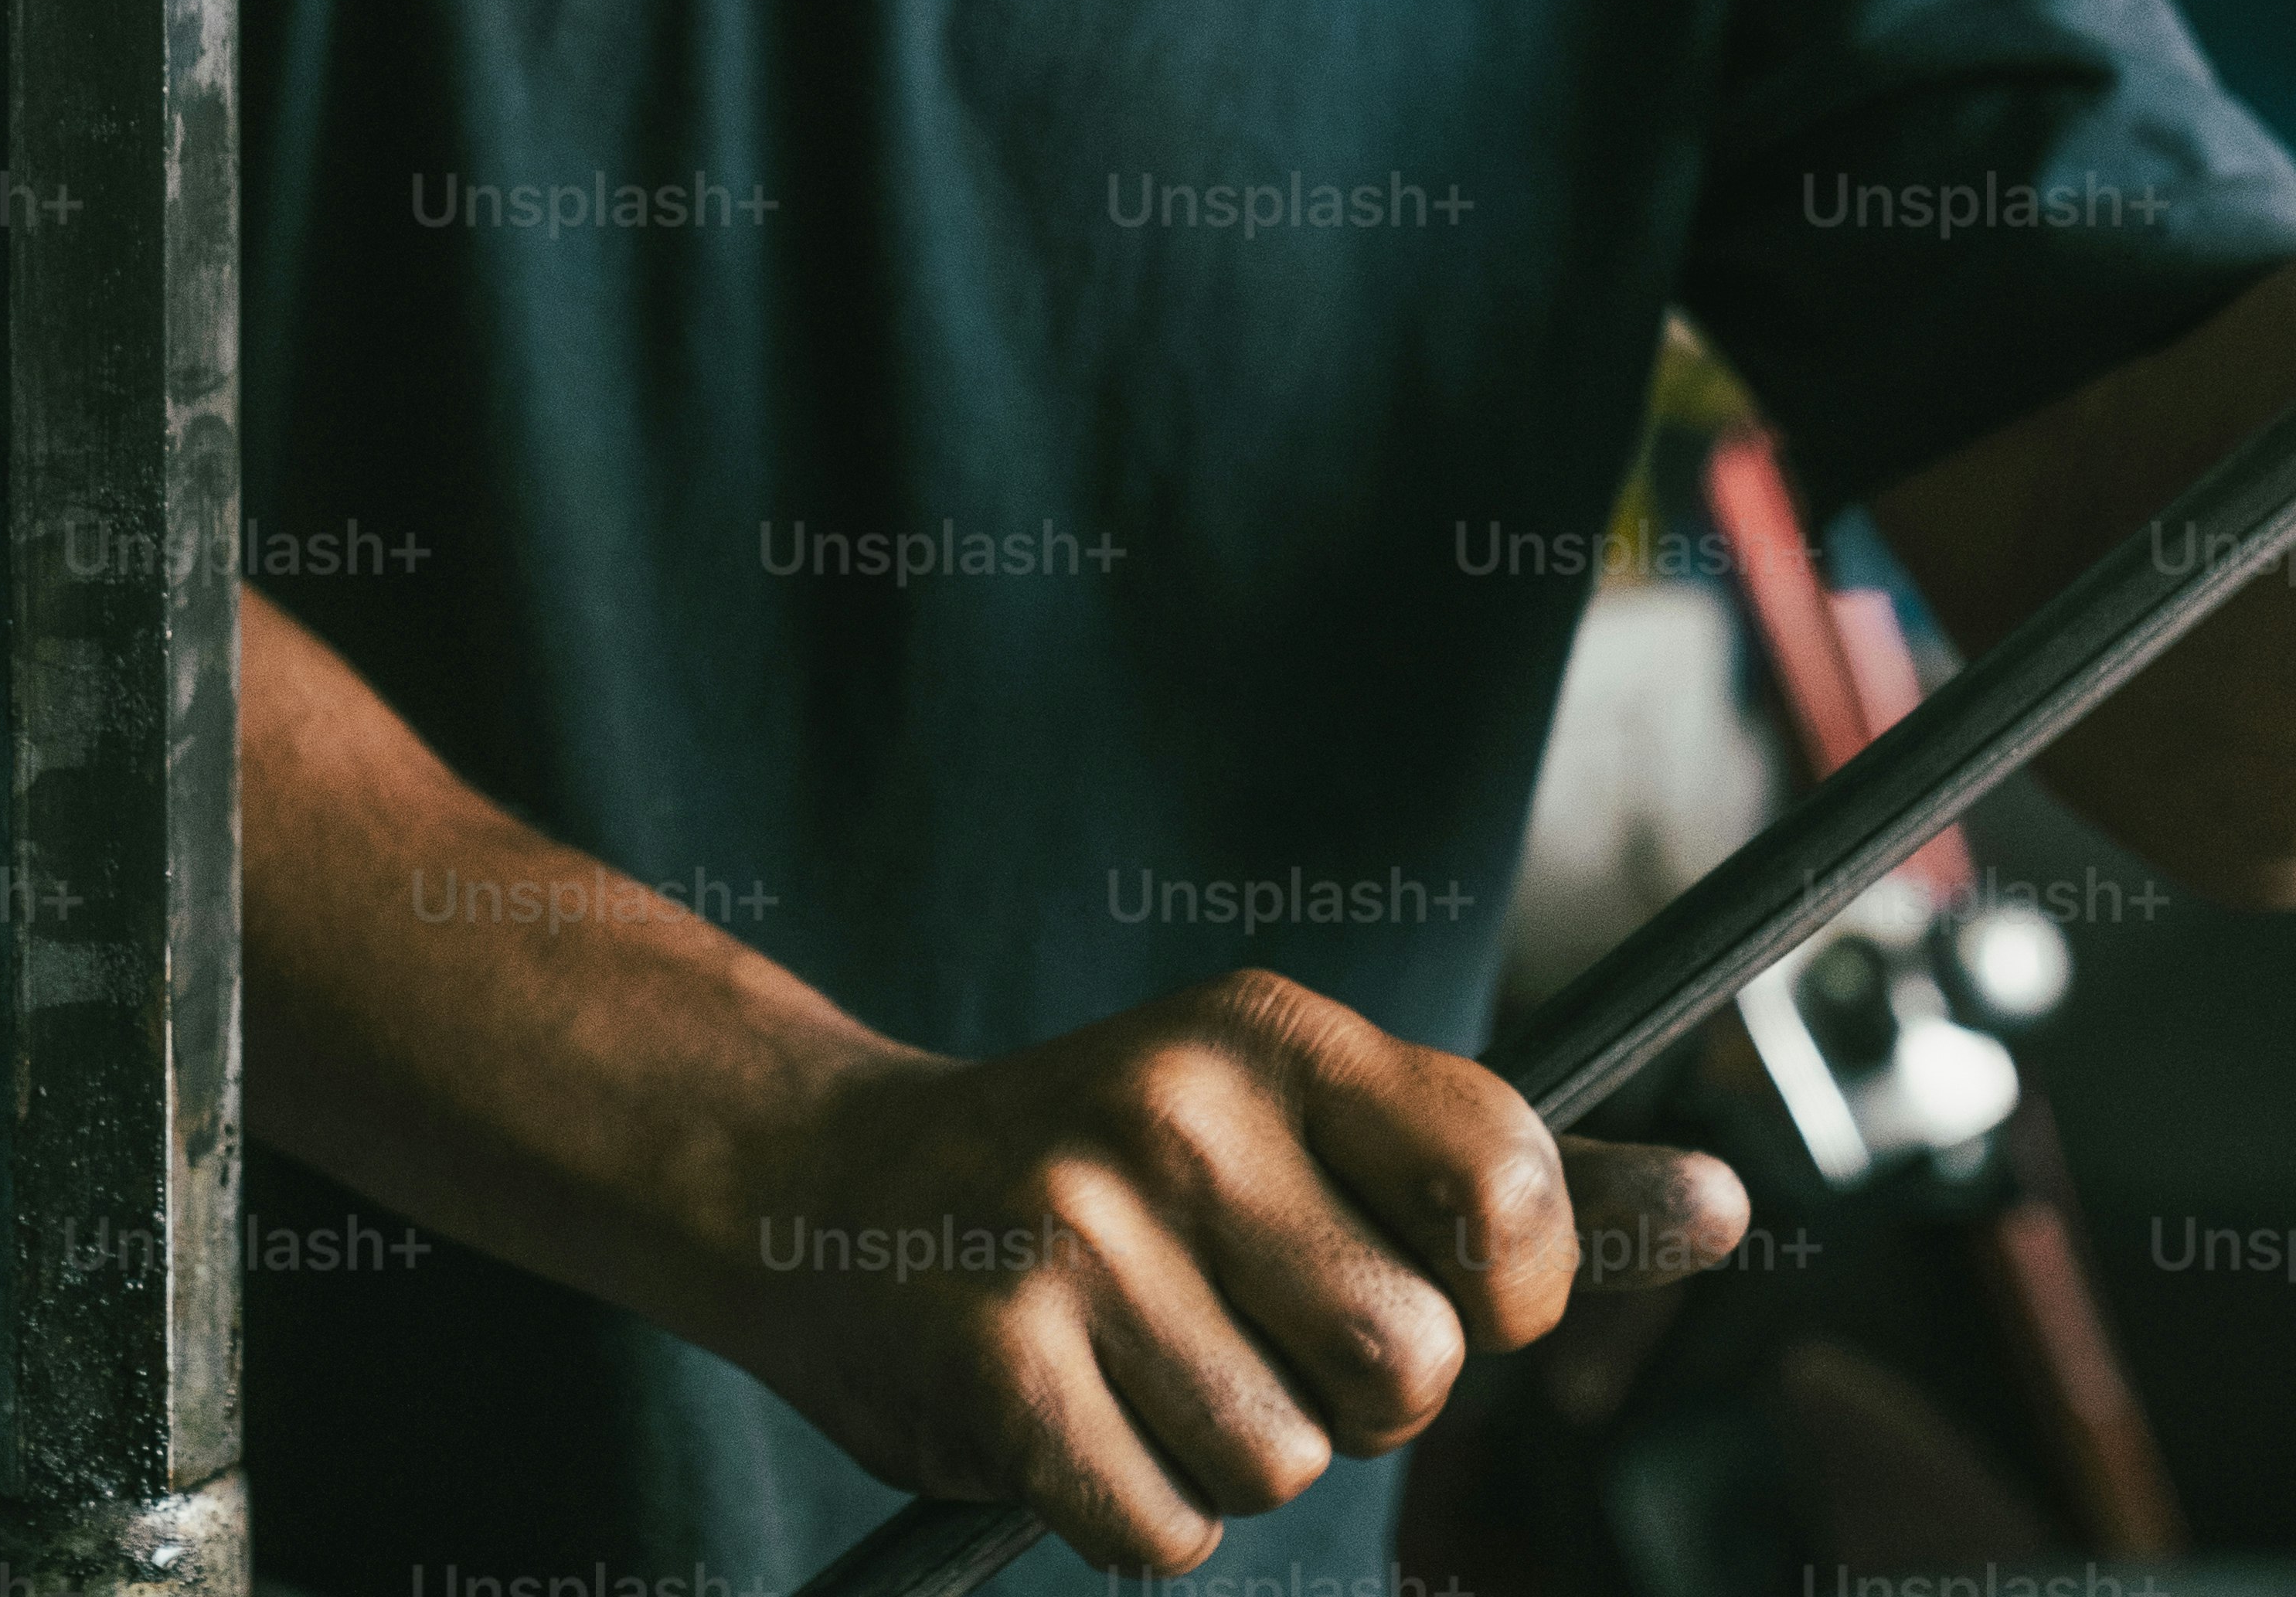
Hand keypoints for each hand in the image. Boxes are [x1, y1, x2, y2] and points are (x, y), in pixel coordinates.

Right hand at [716, 968, 1749, 1569]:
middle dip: (1352, 1394)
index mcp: (1270, 1030)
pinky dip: (1134, 1512)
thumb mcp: (1290, 1114)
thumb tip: (1730, 1208)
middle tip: (1244, 1324)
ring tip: (1139, 1359)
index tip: (1441, 1286)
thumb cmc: (1113, 1174)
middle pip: (1409, 1370)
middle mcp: (1178, 1104)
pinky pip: (1169, 1535)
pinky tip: (1071, 1414)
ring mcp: (1080, 1229)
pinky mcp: (1002, 1359)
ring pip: (1286, 1467)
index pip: (1506, 1180)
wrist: (835, 1187)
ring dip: (1228, 1455)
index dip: (1510, 1287)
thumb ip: (1491, 1175)